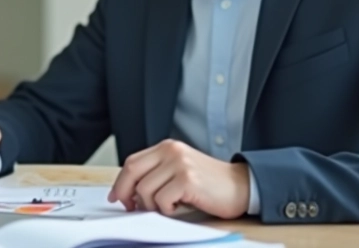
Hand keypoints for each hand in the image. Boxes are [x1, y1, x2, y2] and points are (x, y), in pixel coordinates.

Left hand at [108, 139, 250, 218]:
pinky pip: (162, 201)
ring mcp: (179, 164)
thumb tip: (129, 194)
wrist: (241, 187)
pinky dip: (167, 210)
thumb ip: (156, 175)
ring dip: (152, 206)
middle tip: (132, 207)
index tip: (117, 197)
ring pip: (145, 190)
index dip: (121, 182)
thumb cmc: (210, 184)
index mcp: (167, 147)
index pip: (132, 162)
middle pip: (132, 172)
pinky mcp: (187, 180)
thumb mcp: (179, 171)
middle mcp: (171, 151)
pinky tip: (180, 207)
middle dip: (126, 193)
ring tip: (169, 207)